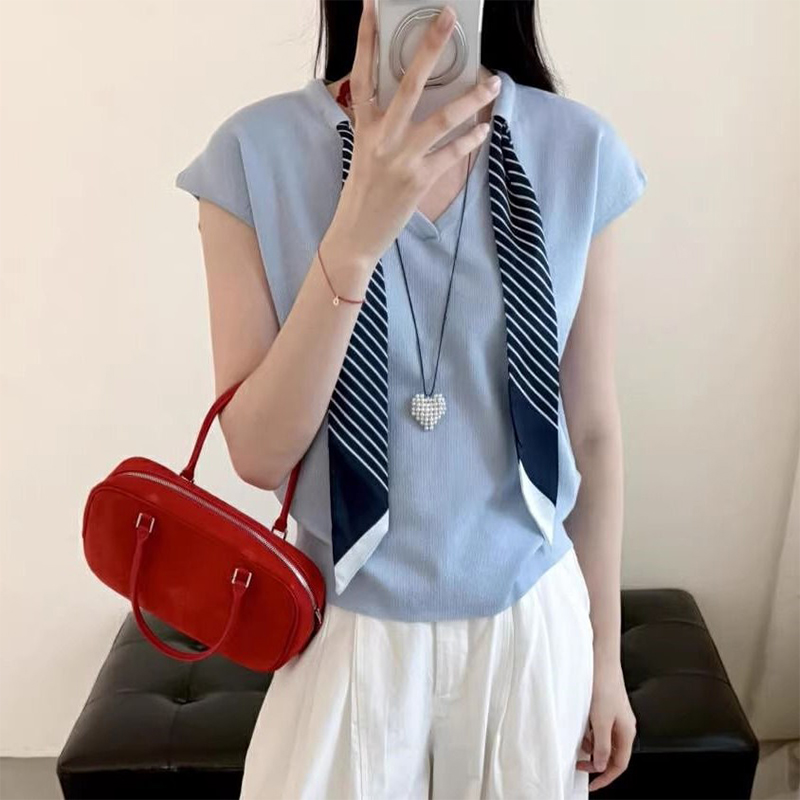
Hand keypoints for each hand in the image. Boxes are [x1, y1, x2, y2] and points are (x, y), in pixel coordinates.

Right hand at [324, 0, 499, 270]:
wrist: (355, 235)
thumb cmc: (360, 193)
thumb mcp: (363, 153)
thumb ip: (381, 126)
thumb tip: (407, 101)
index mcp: (364, 127)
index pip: (363, 73)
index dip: (367, 37)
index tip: (374, 5)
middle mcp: (381, 138)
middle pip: (409, 84)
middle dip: (431, 48)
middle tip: (450, 18)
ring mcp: (402, 159)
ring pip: (441, 118)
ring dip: (470, 98)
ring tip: (493, 82)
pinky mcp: (419, 180)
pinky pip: (451, 153)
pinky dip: (470, 139)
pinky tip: (485, 127)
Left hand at [577, 657, 636, 790]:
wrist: (601, 658)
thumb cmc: (603, 684)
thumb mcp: (600, 721)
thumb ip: (601, 746)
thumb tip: (600, 765)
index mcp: (627, 731)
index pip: (619, 764)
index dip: (605, 777)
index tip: (592, 785)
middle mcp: (623, 725)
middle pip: (612, 753)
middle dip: (596, 762)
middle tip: (580, 766)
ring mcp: (615, 715)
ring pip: (604, 740)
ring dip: (591, 747)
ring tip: (577, 746)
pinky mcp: (605, 706)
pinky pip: (598, 728)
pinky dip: (589, 733)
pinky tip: (580, 729)